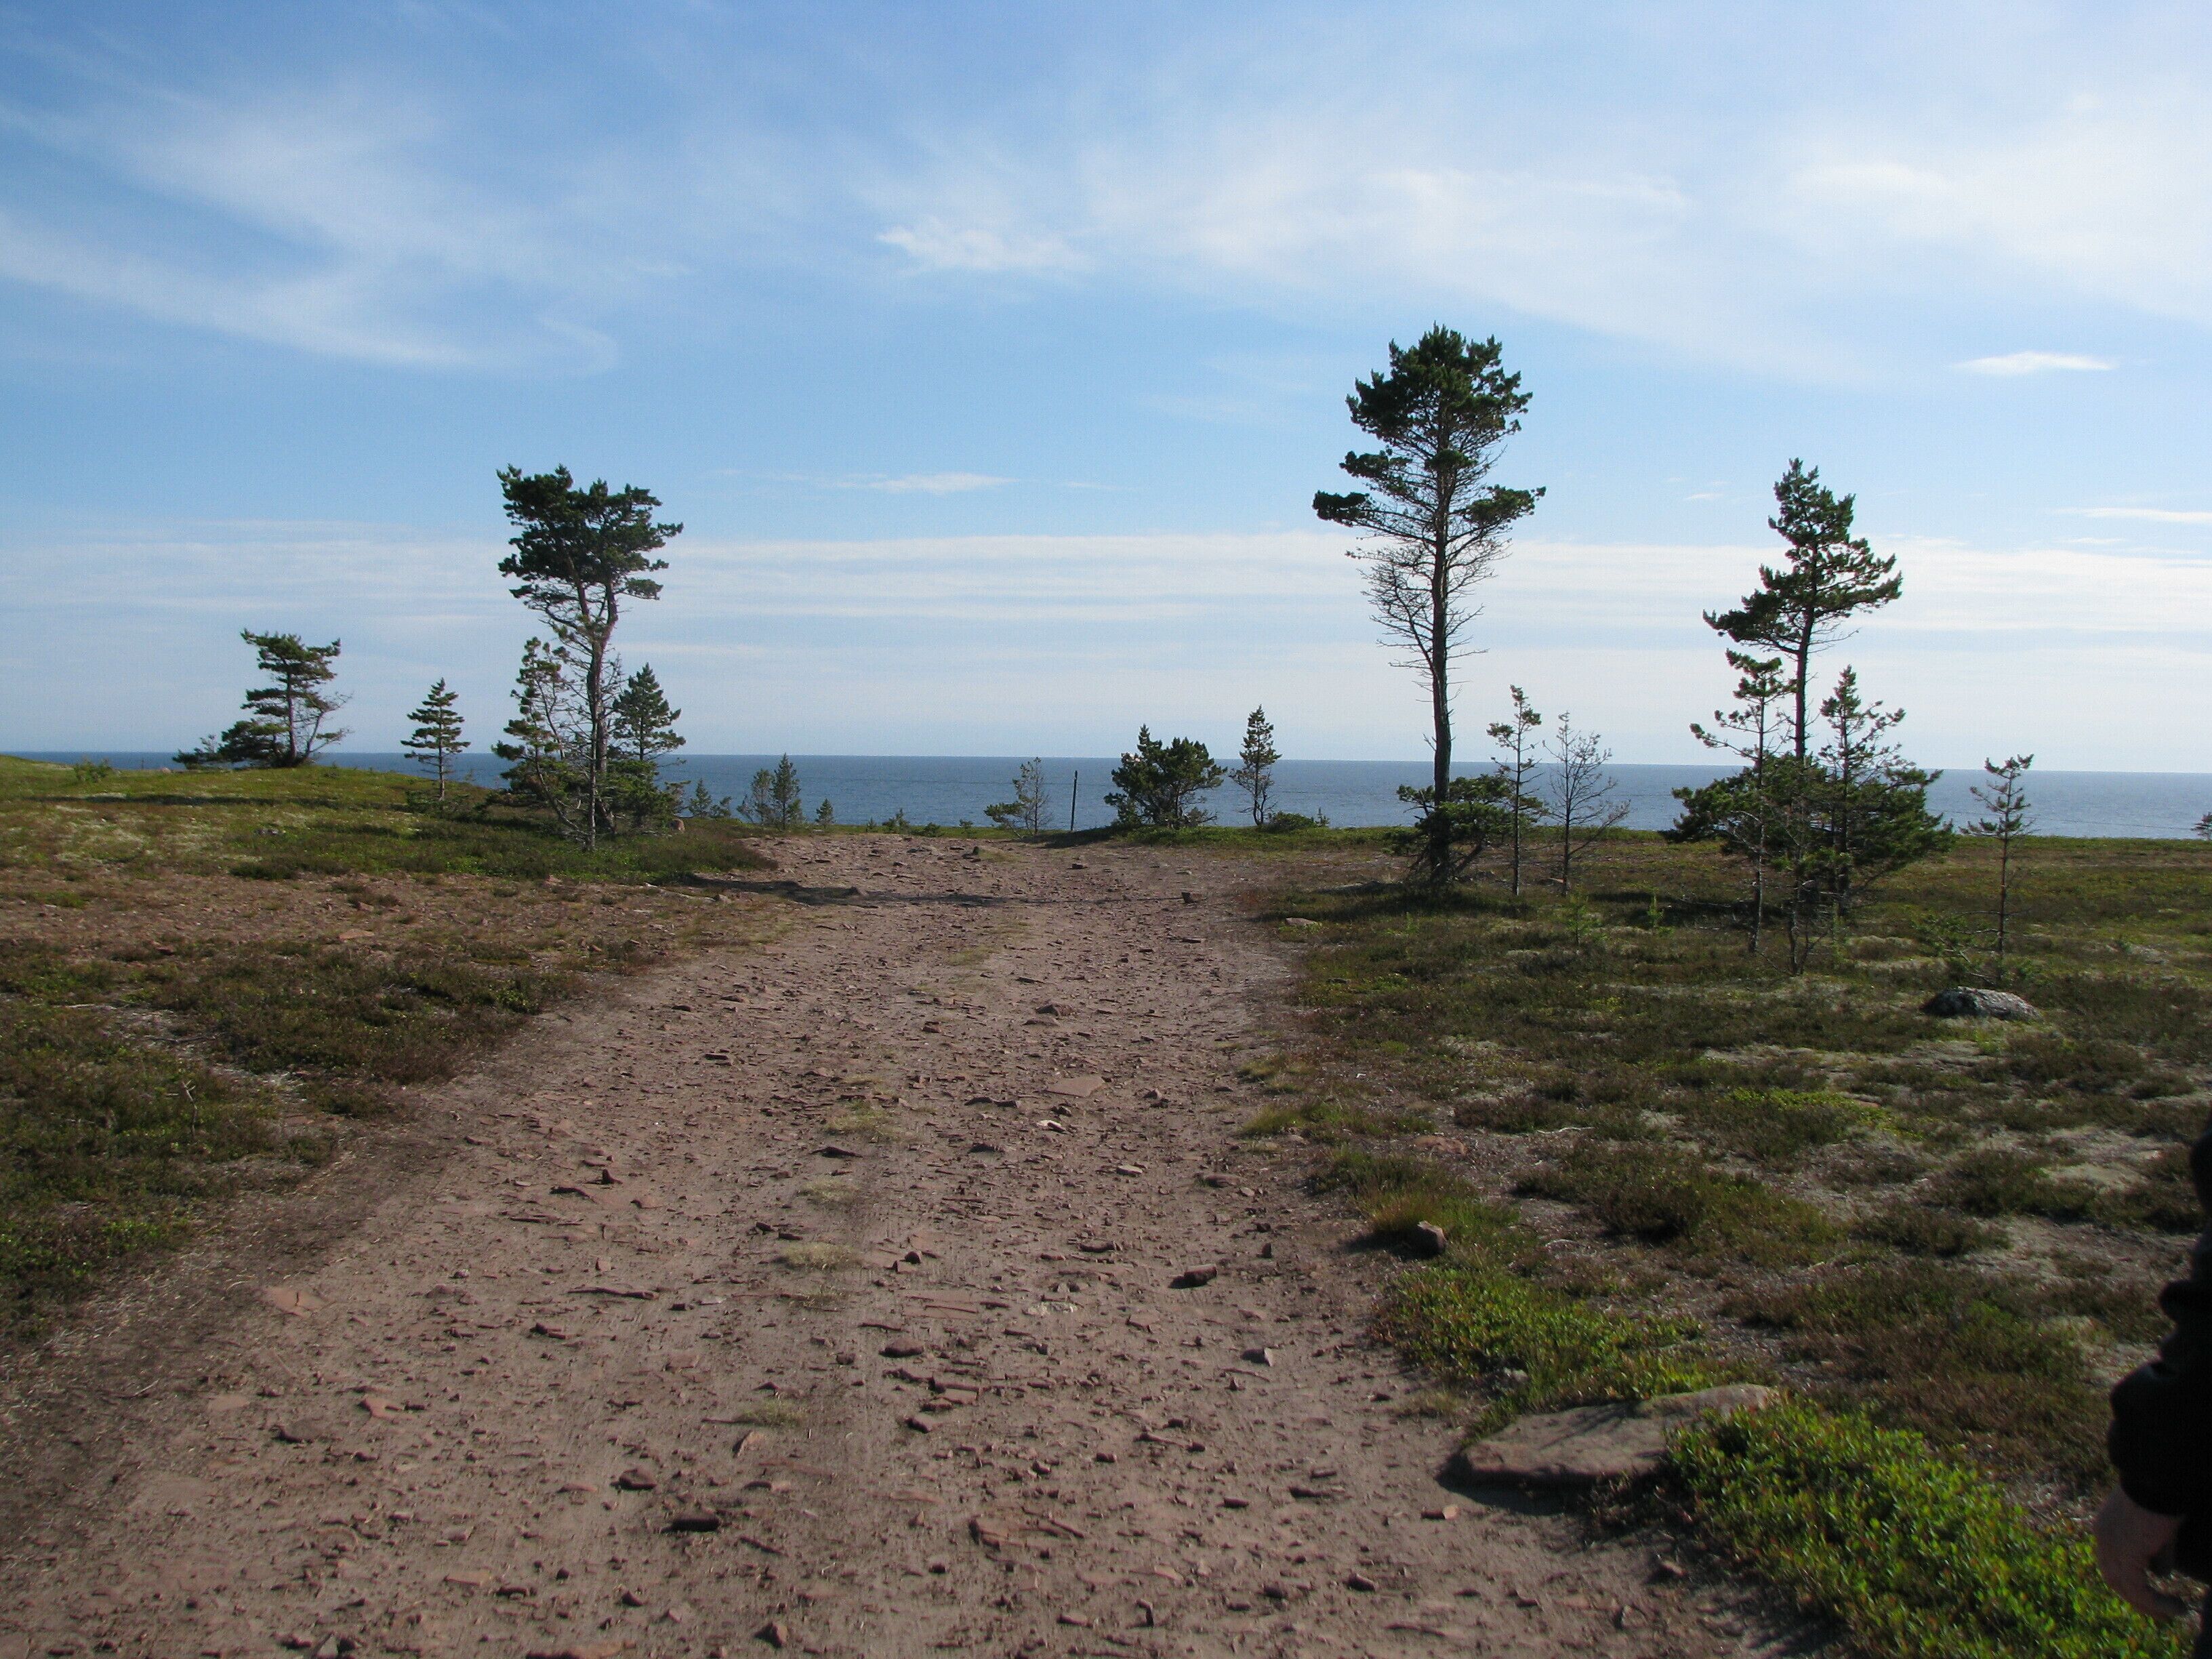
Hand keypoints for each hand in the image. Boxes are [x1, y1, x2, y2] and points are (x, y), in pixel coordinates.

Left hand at [2096, 1487, 2187, 1620]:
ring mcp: (2110, 1545)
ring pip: (2125, 1587)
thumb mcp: (2160, 1530)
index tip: (2152, 1594)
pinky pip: (2138, 1589)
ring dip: (2150, 1605)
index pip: (2112, 1562)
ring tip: (2174, 1611)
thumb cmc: (2162, 1496)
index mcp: (2106, 1527)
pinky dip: (2156, 1603)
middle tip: (2161, 1611)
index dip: (2130, 1580)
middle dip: (2137, 1597)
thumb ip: (2158, 1552)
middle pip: (2114, 1577)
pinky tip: (2177, 1607)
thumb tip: (2161, 1575)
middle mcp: (2103, 1536)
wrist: (2158, 1480)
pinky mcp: (2125, 1553)